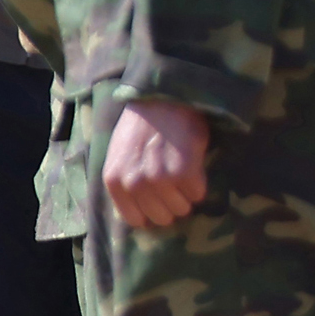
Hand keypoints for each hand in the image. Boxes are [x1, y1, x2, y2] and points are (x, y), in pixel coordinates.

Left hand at [105, 99, 210, 229]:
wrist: (164, 96)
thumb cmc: (142, 124)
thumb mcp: (119, 154)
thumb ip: (125, 181)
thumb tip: (141, 211)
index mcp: (115, 181)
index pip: (136, 219)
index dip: (151, 211)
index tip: (159, 200)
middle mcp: (134, 183)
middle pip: (162, 218)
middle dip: (171, 204)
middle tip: (175, 184)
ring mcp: (159, 179)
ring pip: (182, 209)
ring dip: (186, 195)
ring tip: (183, 172)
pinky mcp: (184, 173)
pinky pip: (198, 194)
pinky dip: (199, 182)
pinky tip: (192, 163)